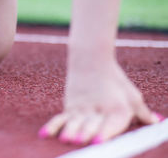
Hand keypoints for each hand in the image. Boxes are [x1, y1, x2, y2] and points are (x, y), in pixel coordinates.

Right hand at [39, 59, 162, 144]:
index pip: (111, 122)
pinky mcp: (69, 107)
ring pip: (74, 122)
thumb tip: (157, 122)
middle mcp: (97, 109)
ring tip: (67, 140)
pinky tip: (44, 135)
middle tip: (82, 141)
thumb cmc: (114, 79)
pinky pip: (59, 119)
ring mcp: (81, 108)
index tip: (98, 141)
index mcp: (117, 107)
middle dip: (86, 134)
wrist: (90, 60)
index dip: (104, 133)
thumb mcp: (132, 94)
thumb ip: (143, 112)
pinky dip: (51, 127)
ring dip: (70, 131)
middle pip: (91, 124)